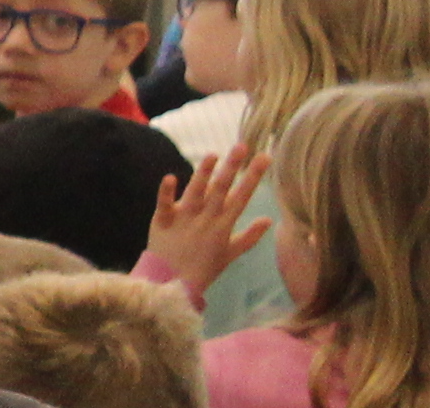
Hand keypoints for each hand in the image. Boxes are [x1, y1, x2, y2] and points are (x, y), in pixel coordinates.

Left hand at [148, 146, 269, 293]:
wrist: (173, 283)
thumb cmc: (204, 267)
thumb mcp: (231, 253)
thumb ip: (250, 235)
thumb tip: (269, 219)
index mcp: (223, 226)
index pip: (242, 196)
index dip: (253, 176)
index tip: (264, 157)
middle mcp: (205, 219)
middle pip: (221, 189)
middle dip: (232, 167)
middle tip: (242, 146)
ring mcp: (183, 219)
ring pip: (195, 192)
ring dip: (203, 173)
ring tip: (213, 155)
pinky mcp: (161, 221)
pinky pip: (164, 204)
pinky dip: (166, 191)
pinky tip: (171, 176)